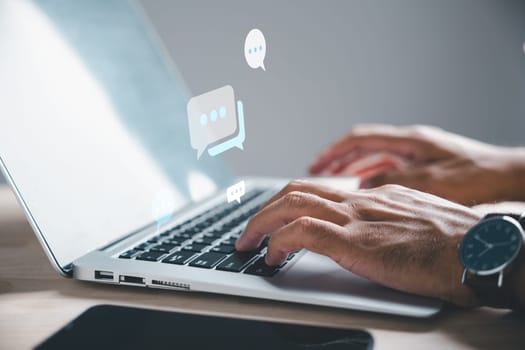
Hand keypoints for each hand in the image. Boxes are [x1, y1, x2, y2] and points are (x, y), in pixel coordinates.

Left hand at [236, 180, 481, 305]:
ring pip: (291, 204)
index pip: (320, 190)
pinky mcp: (355, 241)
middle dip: (265, 209)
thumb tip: (369, 232)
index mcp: (374, 196)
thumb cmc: (456, 244)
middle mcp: (360, 200)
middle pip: (296, 190)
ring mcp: (355, 218)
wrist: (478, 250)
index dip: (290, 201)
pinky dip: (278, 242)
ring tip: (248, 242)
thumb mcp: (416, 222)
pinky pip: (301, 232)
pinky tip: (273, 257)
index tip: (276, 216)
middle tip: (249, 229)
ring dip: (261, 223)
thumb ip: (388, 221)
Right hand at [308, 124, 524, 204]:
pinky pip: (390, 168)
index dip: (334, 152)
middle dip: (338, 159)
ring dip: (354, 168)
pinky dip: (373, 176)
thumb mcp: (429, 182)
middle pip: (364, 146)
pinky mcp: (426, 167)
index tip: (316, 164)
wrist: (510, 177)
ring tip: (336, 181)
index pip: (360, 139)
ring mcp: (419, 154)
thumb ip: (391, 182)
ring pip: (377, 158)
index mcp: (410, 141)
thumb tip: (360, 187)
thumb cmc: (479, 177)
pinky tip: (368, 190)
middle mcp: (412, 144)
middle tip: (318, 172)